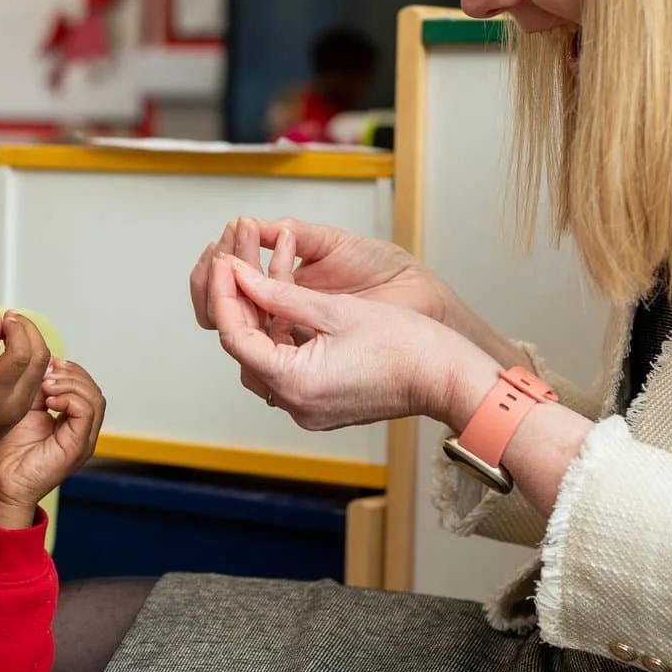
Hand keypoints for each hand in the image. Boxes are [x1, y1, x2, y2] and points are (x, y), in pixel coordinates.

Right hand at [0, 308, 48, 477]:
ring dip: (33, 341)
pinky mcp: (25, 406)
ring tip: (11, 327)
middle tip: (11, 317)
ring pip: (43, 365)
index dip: (17, 328)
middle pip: (40, 356)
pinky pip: (37, 374)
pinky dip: (31, 355)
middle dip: (30, 330)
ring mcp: (24, 405)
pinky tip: (13, 345)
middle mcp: (16, 401)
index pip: (21, 353)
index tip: (4, 316)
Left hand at [0, 357, 105, 528]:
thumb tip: (46, 362)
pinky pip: (86, 412)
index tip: (47, 364)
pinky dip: (70, 399)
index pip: (86, 387)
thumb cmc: (11, 452)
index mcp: (74, 422)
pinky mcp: (78, 448)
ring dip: (70, 384)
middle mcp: (84, 431)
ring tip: (47, 385)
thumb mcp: (26, 409)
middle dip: (71, 374)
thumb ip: (39, 389)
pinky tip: (50, 400)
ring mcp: (84, 440)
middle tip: (47, 372)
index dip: (69, 371)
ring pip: (95, 398)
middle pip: (94, 389)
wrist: (4, 483)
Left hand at [204, 254, 497, 431]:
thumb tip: (240, 276)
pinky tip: (288, 303)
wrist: (447, 377)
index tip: (225, 263)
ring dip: (262, 319)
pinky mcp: (322, 405)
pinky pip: (288, 369)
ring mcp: (308, 408)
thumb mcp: (336, 309)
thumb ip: (280, 293)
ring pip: (265, 358)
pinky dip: (284, 336)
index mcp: (294, 383)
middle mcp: (295, 404)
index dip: (225, 295)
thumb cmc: (406, 345)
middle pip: (247, 350)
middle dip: (240, 305)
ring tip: (265, 278)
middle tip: (239, 266)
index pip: (236, 337)